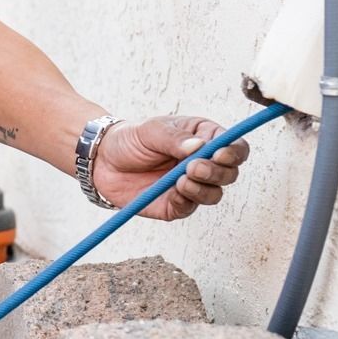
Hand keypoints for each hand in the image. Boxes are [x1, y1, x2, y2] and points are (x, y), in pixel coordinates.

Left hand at [90, 115, 249, 221]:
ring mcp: (191, 186)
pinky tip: (175, 191)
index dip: (234, 153)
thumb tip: (200, 147)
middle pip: (229, 174)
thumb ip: (176, 139)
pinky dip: (186, 201)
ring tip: (181, 180)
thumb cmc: (131, 139)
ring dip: (202, 189)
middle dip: (216, 172)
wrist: (103, 160)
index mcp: (204, 139)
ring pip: (214, 194)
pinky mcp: (176, 204)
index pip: (235, 147)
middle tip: (192, 168)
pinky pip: (189, 208)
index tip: (219, 154)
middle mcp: (203, 164)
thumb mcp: (152, 130)